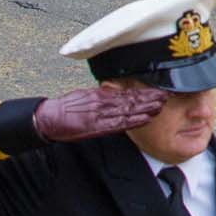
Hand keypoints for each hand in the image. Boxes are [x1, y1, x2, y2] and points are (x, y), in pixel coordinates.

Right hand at [32, 85, 164, 142]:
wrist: (49, 117)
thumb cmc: (66, 108)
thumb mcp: (85, 96)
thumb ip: (101, 96)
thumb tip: (114, 93)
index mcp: (101, 95)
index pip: (127, 93)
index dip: (144, 93)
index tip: (157, 91)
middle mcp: (103, 102)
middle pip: (131, 100)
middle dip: (149, 99)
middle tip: (165, 97)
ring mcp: (101, 113)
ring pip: (128, 110)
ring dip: (146, 109)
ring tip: (160, 107)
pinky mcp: (96, 125)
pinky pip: (119, 123)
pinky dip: (134, 121)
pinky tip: (145, 119)